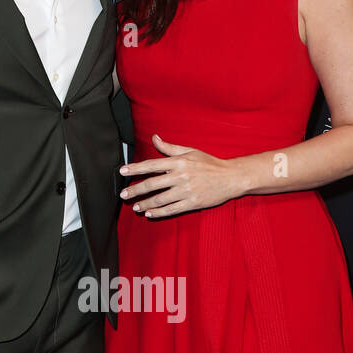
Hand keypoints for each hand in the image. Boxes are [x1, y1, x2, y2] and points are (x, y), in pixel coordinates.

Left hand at [118, 134, 242, 217]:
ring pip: (160, 199)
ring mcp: (186, 191)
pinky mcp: (192, 203)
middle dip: (135, 190)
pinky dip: (159, 212)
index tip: (122, 171)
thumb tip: (154, 138)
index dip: (135, 168)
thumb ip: (170, 148)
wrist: (231, 177)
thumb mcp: (190, 151)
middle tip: (124, 194)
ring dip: (145, 203)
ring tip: (136, 206)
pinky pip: (171, 209)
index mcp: (179, 162)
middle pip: (152, 184)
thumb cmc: (210, 163)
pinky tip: (149, 213)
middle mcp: (181, 176)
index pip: (152, 164)